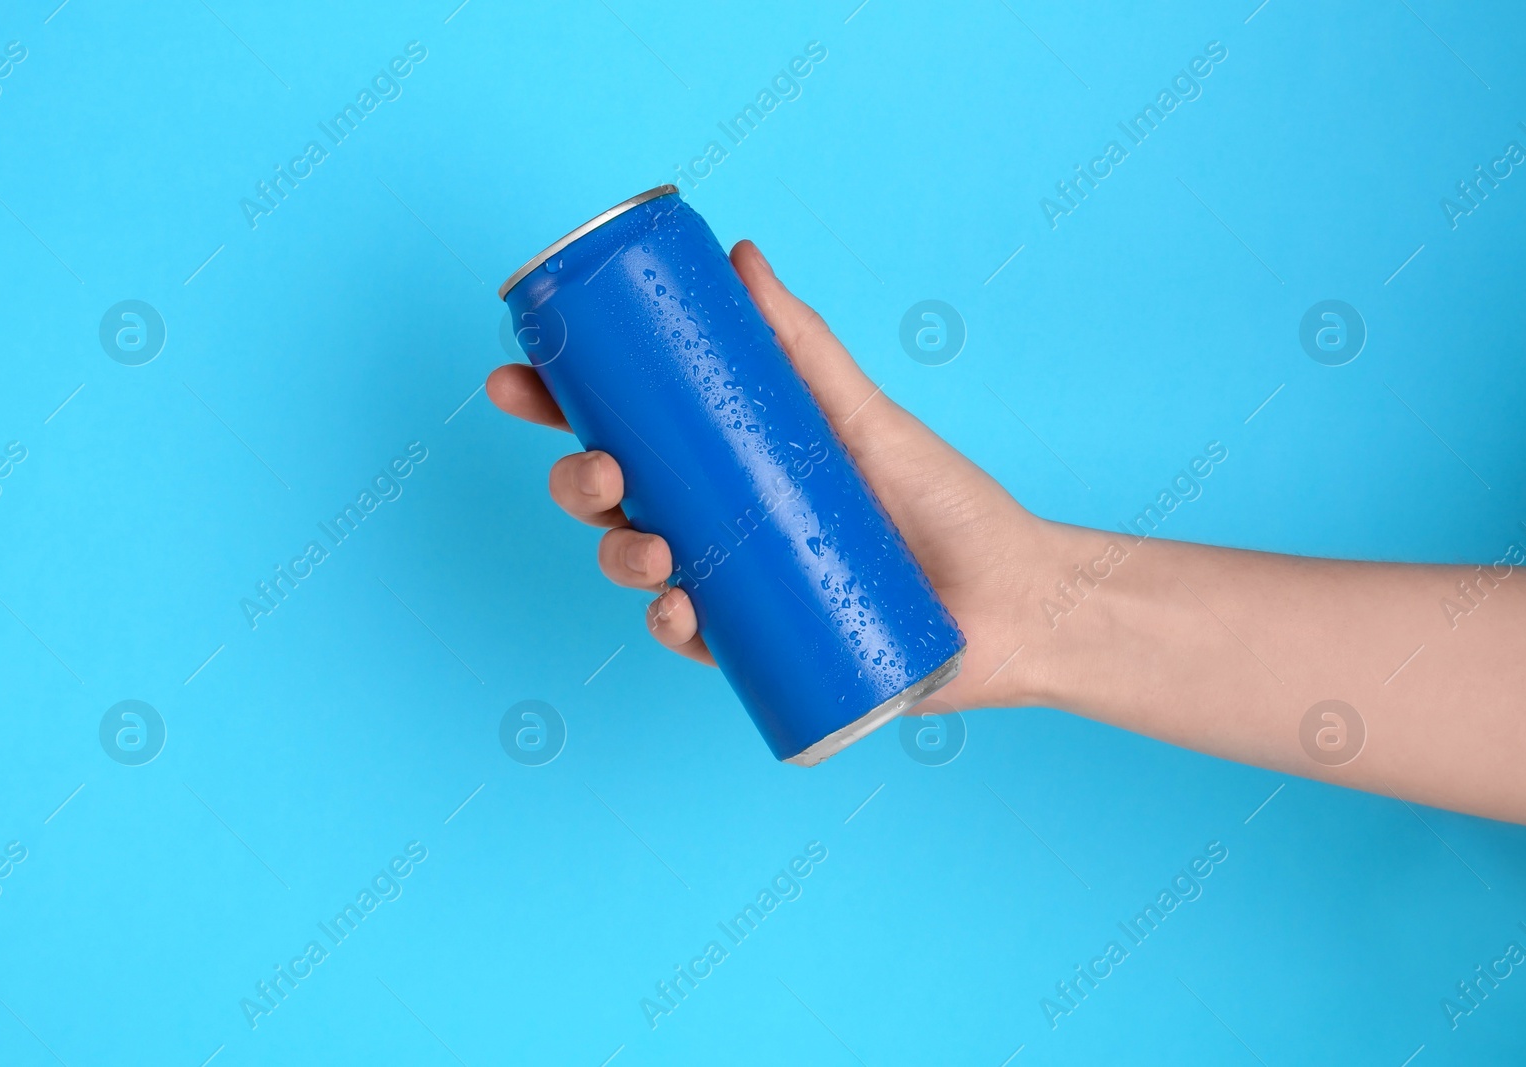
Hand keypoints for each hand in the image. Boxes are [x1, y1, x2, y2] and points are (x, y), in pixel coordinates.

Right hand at [488, 239, 1061, 711]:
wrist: (1009, 599)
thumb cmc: (941, 504)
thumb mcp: (862, 415)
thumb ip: (801, 343)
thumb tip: (741, 255)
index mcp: (724, 463)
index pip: (624, 431)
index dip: (558, 409)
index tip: (516, 381)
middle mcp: (716, 523)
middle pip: (611, 503)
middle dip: (576, 485)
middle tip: (601, 473)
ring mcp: (732, 585)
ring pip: (636, 571)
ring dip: (617, 560)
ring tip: (653, 550)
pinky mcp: (757, 647)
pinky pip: (691, 639)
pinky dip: (671, 626)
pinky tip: (679, 610)